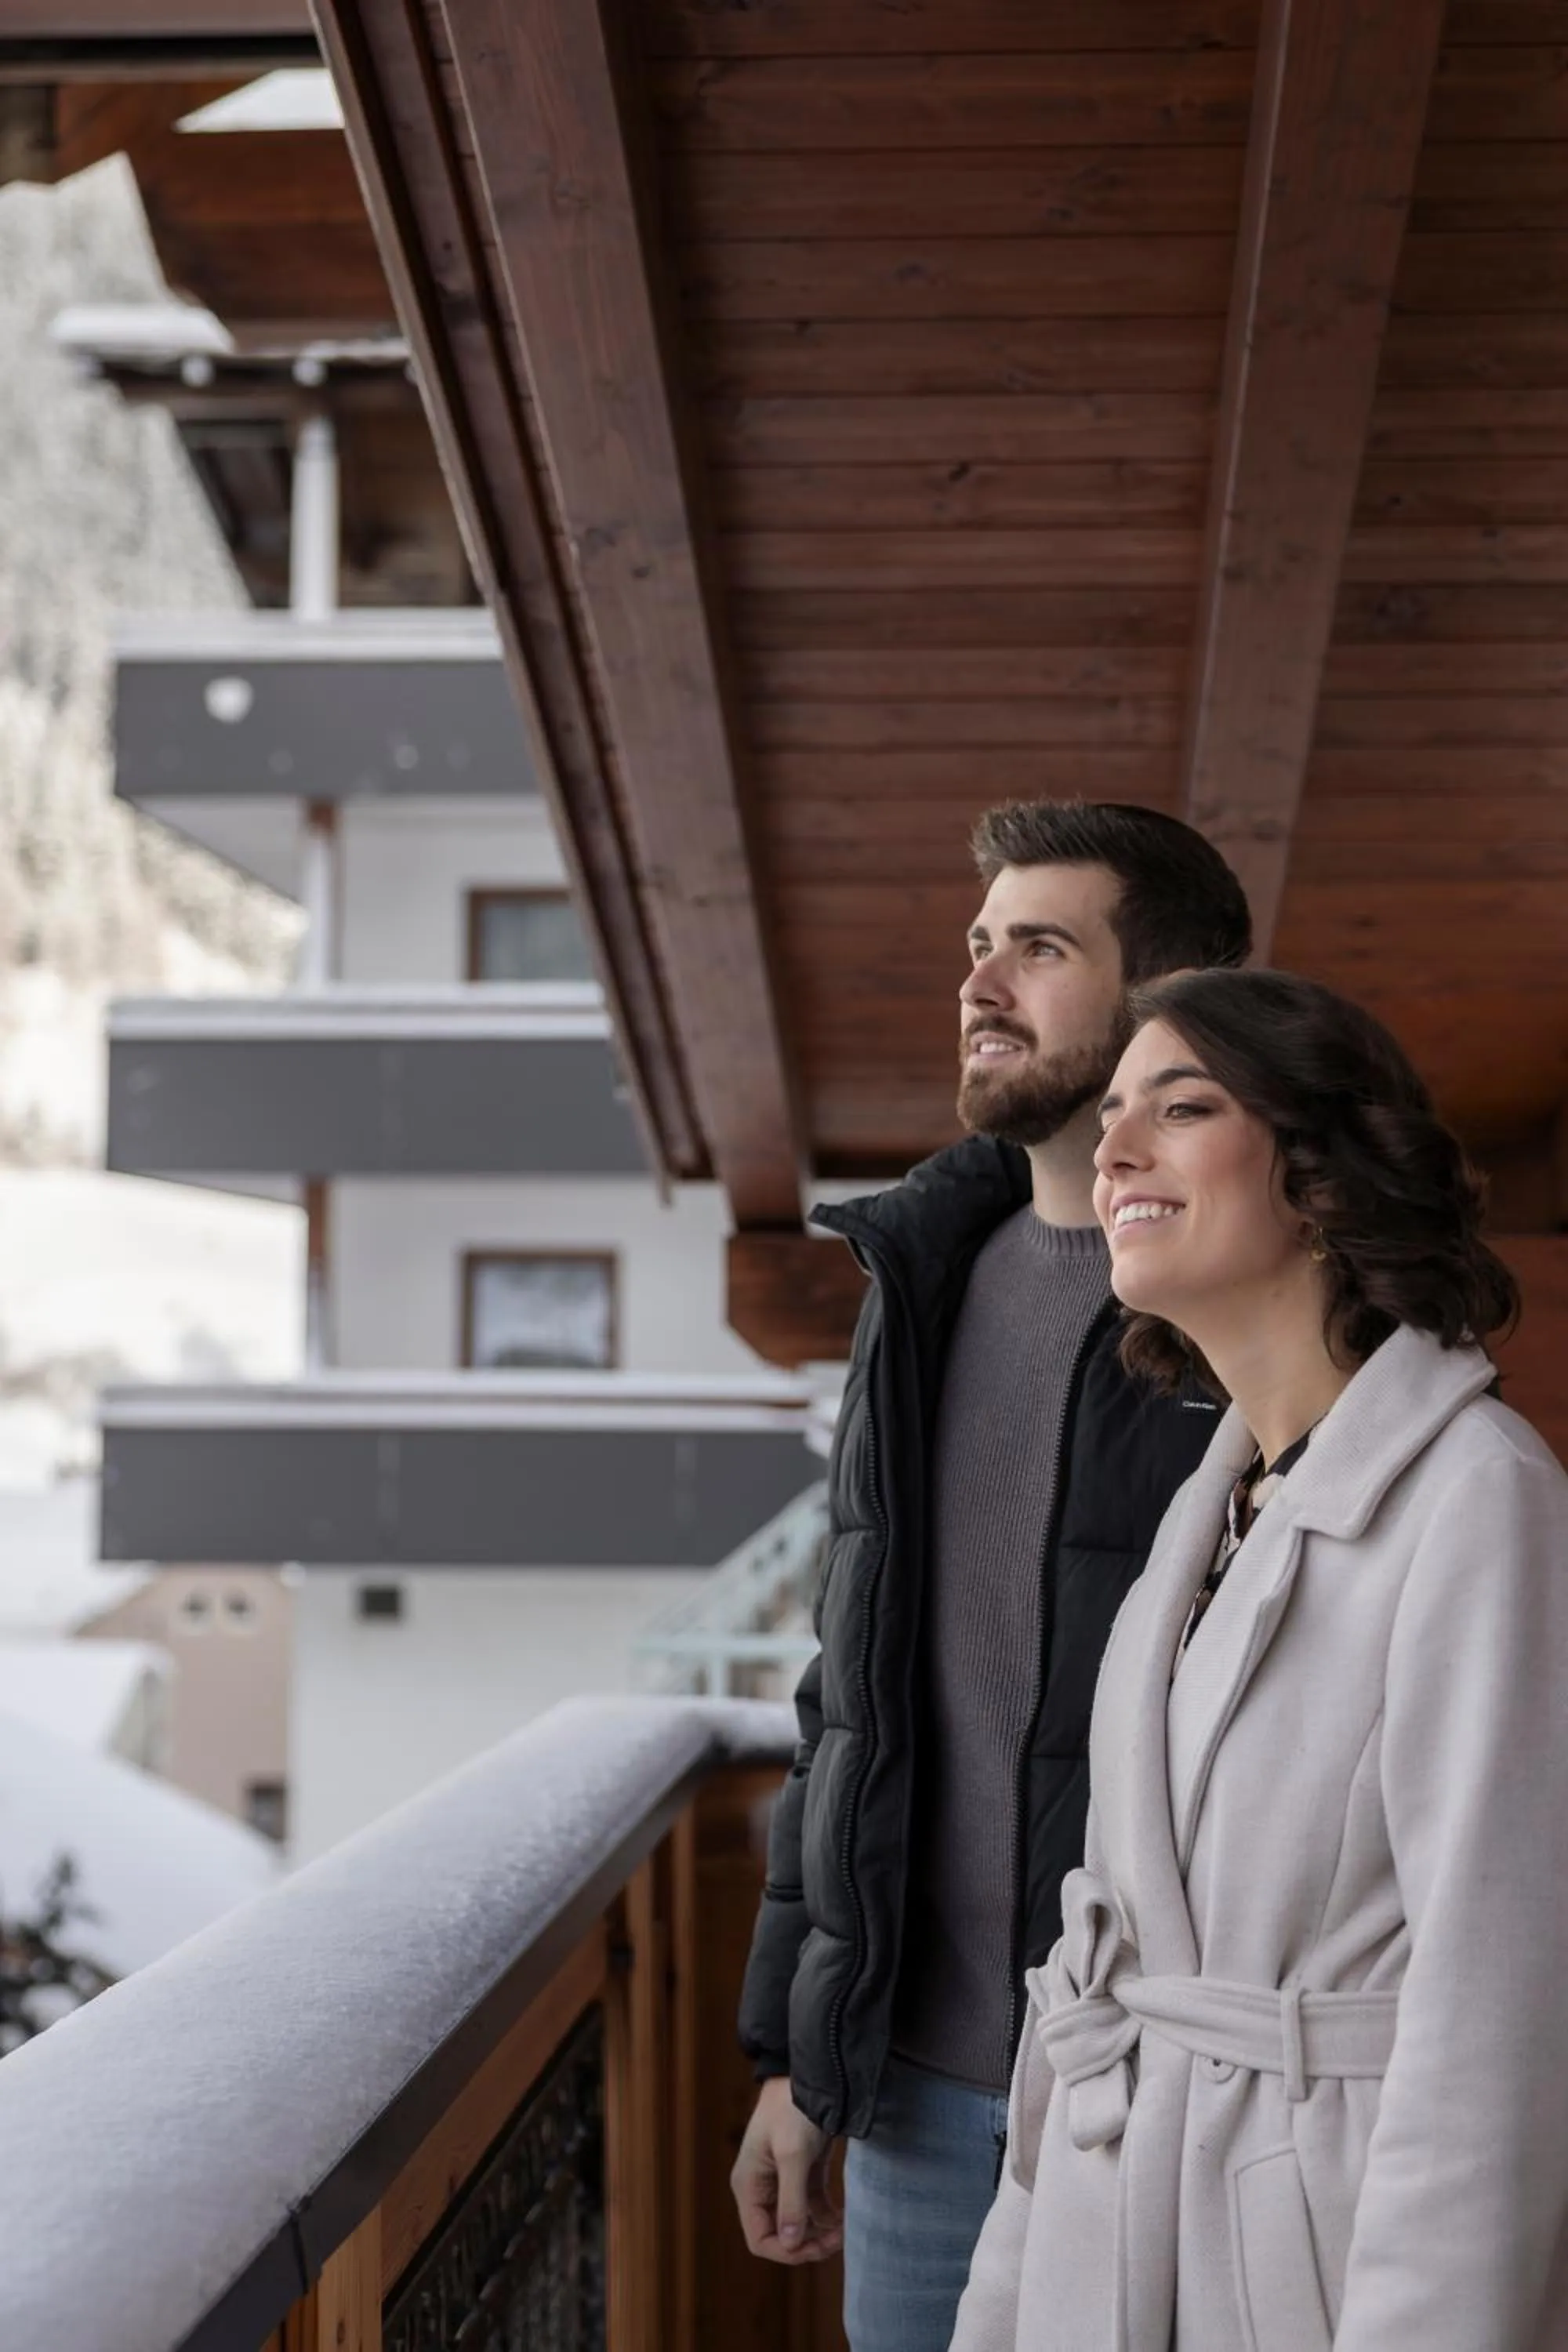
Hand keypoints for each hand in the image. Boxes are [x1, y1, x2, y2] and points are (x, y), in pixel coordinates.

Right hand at [730, 2075, 842, 2264]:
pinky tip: (845, 2217)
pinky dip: (827, 2216)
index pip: (759, 2238)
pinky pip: (812, 2206)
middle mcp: (761, 2187)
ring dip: (820, 2232)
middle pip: (780, 2234)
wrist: (812, 2071)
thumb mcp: (793, 2154)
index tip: (818, 2247)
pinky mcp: (802, 2171)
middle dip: (808, 2243)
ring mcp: (782, 2180)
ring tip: (846, 2229)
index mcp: (749, 2185)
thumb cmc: (793, 2107)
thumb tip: (789, 2244)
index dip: (786, 2251)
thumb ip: (791, 2200)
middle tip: (839, 2240)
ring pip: (798, 2223)